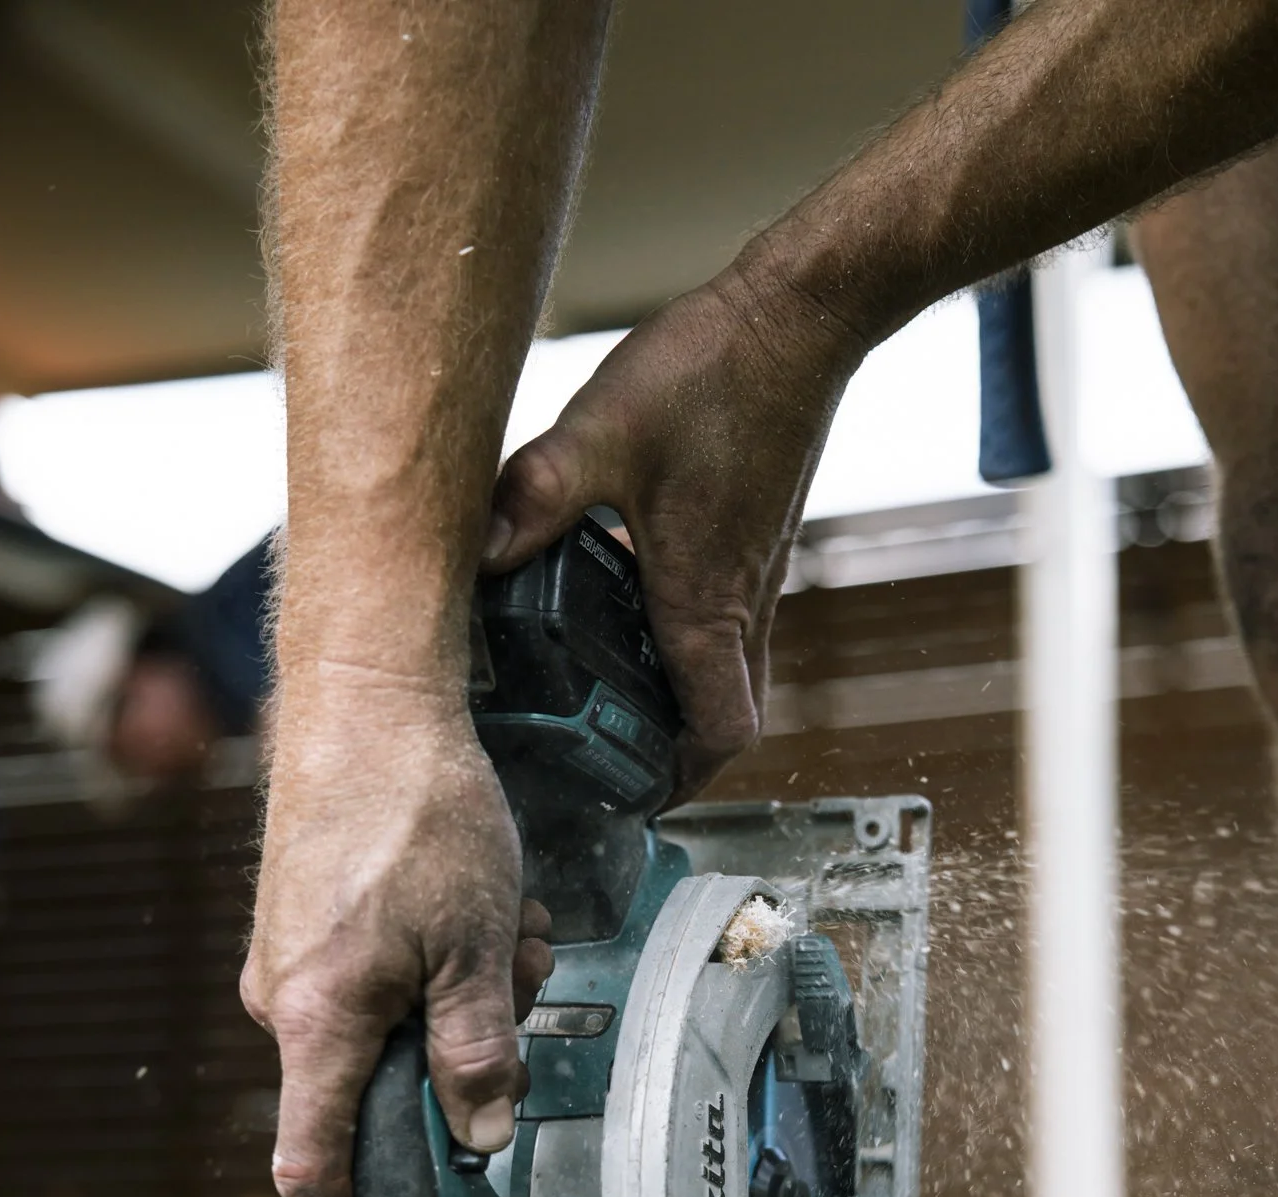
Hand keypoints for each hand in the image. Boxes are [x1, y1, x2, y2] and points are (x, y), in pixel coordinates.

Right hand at [242, 680, 553, 1196]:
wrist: (369, 698)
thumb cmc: (416, 809)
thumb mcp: (479, 942)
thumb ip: (479, 1049)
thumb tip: (481, 1132)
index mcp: (317, 1021)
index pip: (316, 1169)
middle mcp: (290, 1003)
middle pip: (387, 1088)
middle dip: (468, 1061)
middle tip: (520, 985)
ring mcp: (297, 963)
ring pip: (404, 1027)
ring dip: (473, 995)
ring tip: (516, 926)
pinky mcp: (315, 928)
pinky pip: (390, 981)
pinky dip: (451, 960)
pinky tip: (491, 907)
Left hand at [484, 256, 865, 793]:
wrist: (800, 319)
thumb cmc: (714, 373)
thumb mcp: (602, 431)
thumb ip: (536, 495)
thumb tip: (476, 556)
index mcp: (705, 603)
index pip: (718, 736)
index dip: (679, 782)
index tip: (630, 797)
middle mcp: (743, 606)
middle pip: (725, 724)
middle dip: (674, 760)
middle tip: (608, 764)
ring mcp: (758, 579)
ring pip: (732, 680)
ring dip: (683, 707)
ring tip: (612, 705)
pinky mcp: (757, 546)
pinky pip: (733, 632)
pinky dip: (692, 654)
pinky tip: (634, 616)